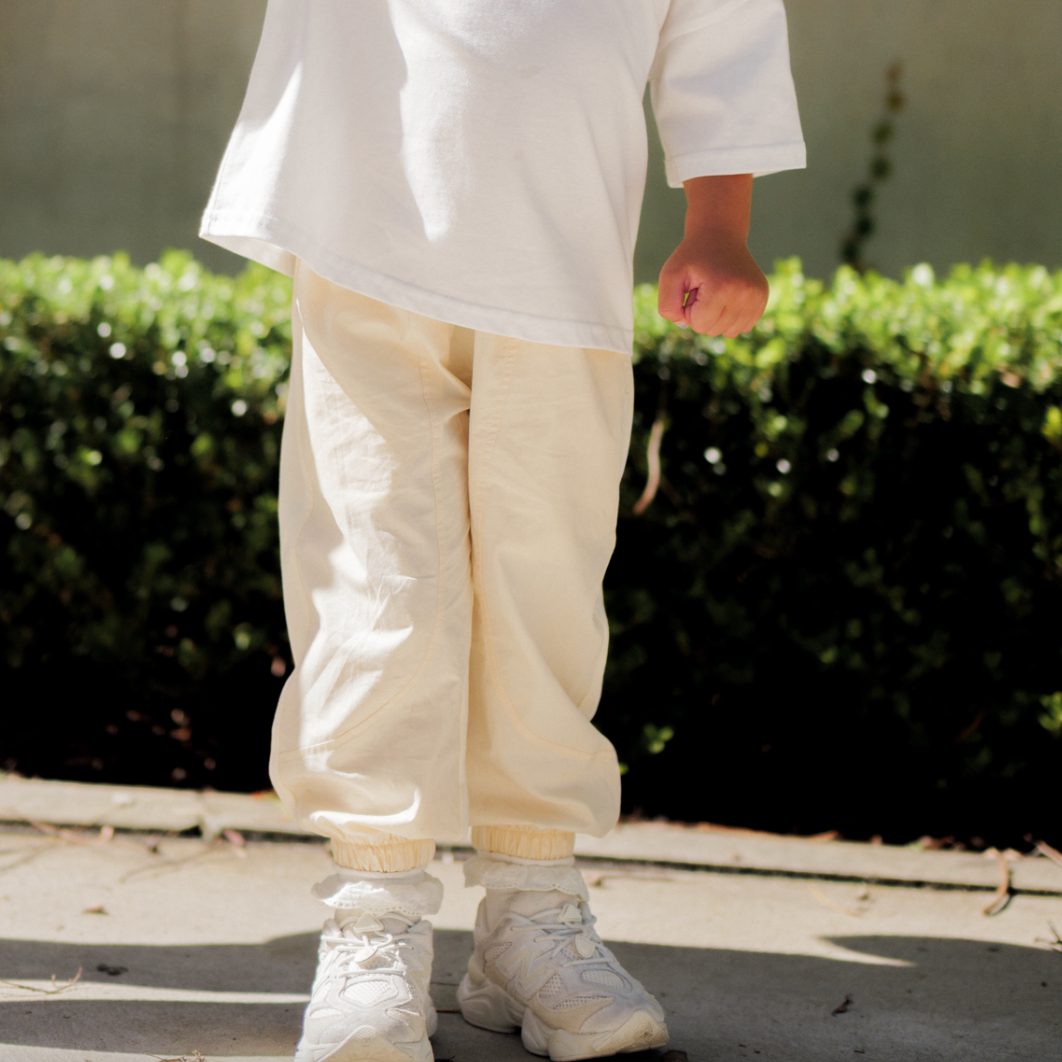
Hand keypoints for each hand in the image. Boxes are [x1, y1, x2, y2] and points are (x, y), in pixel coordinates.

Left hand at [657, 174, 768, 337]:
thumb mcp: (670, 276)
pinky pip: (743, 326)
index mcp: (722, 289)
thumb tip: (685, 326)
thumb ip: (667, 306)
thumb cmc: (691, 257)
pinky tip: (728, 295)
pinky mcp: (763, 297)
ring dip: (717, 316)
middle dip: (703, 313)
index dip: (690, 310)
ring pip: (729, 332)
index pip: (699, 325)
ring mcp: (757, 296)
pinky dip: (731, 317)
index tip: (693, 288)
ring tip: (716, 291)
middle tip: (705, 287)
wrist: (719, 235)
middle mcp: (745, 294)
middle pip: (714, 330)